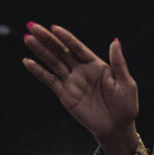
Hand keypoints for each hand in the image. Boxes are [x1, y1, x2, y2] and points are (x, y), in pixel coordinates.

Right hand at [21, 23, 138, 146]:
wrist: (117, 127)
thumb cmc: (126, 105)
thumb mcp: (126, 83)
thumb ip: (118, 63)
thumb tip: (115, 40)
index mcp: (97, 65)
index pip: (78, 48)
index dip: (66, 38)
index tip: (54, 28)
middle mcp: (82, 70)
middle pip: (62, 52)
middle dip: (47, 39)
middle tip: (33, 26)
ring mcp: (72, 82)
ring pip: (53, 63)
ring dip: (40, 51)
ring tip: (27, 38)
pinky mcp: (65, 94)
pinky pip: (50, 81)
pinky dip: (39, 72)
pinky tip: (28, 62)